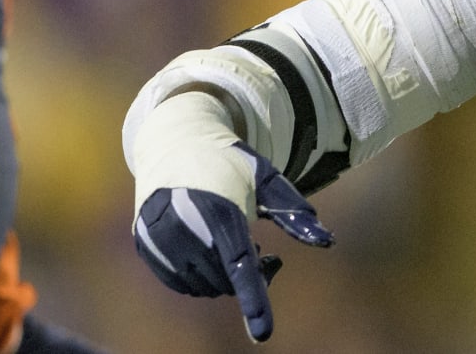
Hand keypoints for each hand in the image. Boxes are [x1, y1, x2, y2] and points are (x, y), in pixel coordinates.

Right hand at [132, 141, 331, 342]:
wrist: (176, 143)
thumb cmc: (230, 163)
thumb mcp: (267, 179)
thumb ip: (295, 213)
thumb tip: (329, 241)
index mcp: (220, 213)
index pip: (241, 269)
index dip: (255, 301)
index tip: (263, 333)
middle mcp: (185, 230)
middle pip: (227, 283)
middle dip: (251, 276)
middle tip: (264, 251)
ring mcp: (160, 241)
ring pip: (205, 288)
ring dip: (225, 277)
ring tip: (231, 242)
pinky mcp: (146, 248)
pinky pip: (182, 284)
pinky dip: (201, 276)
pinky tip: (207, 247)